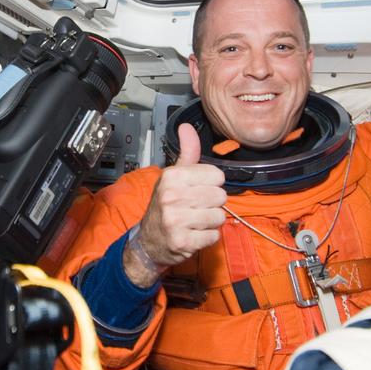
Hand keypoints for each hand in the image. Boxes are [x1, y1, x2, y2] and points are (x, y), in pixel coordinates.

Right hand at [123, 123, 226, 287]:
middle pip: (220, 196)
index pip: (216, 175)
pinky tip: (194, 234)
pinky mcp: (183, 242)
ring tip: (196, 221)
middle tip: (196, 207)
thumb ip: (187, 152)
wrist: (149, 241)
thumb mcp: (173, 176)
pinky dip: (208, 237)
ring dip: (211, 221)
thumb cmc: (166, 205)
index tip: (199, 189)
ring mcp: (176, 221)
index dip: (212, 184)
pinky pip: (214, 236)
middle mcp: (172, 197)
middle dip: (213, 203)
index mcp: (172, 177)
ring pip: (219, 216)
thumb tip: (186, 127)